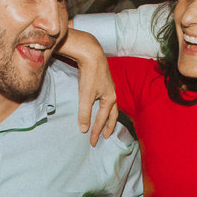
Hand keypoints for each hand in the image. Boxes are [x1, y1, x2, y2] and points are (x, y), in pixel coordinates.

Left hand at [59, 28, 117, 144]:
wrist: (91, 53)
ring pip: (110, 107)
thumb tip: (83, 129)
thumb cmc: (90, 75)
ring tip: (104, 124)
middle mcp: (112, 95)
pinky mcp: (103, 82)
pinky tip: (99, 106)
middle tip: (105, 137)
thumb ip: (84, 113)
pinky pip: (105, 100)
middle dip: (108, 127)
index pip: (103, 120)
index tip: (92, 142)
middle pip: (112, 115)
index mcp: (110, 99)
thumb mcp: (86, 96)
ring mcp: (108, 88)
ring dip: (107, 117)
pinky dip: (103, 107)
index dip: (97, 132)